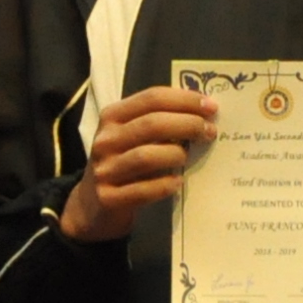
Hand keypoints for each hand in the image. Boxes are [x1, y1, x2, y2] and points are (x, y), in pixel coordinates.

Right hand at [55, 85, 217, 242]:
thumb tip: (201, 111)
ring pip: (146, 156)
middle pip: (152, 124)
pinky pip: (143, 190)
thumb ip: (157, 121)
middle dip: (187, 124)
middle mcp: (105, 140)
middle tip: (210, 131)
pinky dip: (165, 185)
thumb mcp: (129, 135)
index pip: (151, 99)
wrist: (92, 203)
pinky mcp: (108, 198)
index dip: (184, 100)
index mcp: (112, 116)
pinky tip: (178, 182)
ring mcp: (105, 170)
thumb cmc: (121, 162)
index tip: (211, 106)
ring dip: (177, 154)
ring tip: (190, 157)